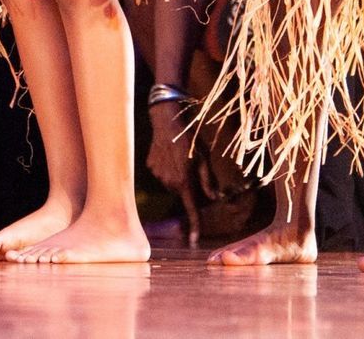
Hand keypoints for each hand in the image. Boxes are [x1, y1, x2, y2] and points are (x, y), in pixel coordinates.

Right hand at [146, 100, 201, 245]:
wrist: (166, 121)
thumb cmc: (189, 139)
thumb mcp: (203, 158)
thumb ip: (207, 181)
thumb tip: (213, 198)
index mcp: (184, 181)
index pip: (191, 209)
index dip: (194, 226)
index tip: (194, 241)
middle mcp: (168, 182)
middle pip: (182, 194)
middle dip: (189, 187)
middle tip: (192, 168)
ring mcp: (157, 175)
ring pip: (171, 185)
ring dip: (178, 178)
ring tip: (180, 158)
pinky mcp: (150, 167)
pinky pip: (161, 175)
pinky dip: (167, 170)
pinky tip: (169, 155)